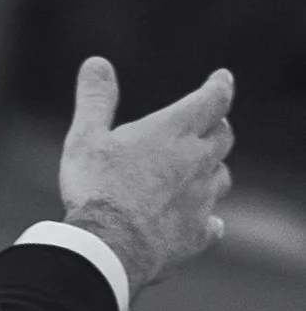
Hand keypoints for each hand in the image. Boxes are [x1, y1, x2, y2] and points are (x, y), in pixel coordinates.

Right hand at [56, 56, 234, 292]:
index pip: (212, 100)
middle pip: (222, 137)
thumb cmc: (97, 188)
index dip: (219, 86)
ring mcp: (201, 199)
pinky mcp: (198, 233)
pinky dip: (210, 218)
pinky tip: (204, 221)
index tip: (223, 78)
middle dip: (217, 126)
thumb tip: (97, 62)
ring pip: (222, 177)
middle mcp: (196, 161)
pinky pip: (214, 224)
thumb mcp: (86, 137)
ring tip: (202, 169)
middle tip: (210, 122)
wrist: (110, 247)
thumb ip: (96, 99)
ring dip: (213, 168)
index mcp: (173, 132)